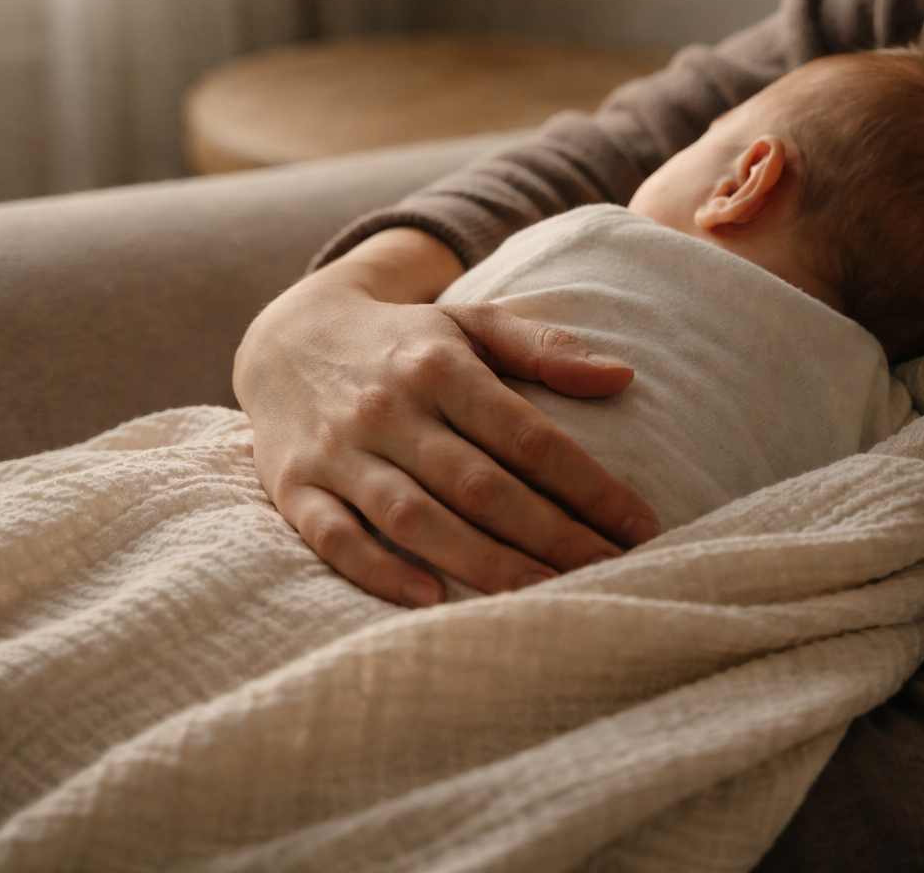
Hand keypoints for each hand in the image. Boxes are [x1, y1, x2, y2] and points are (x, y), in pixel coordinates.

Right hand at [234, 228, 659, 606]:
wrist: (285, 335)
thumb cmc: (405, 341)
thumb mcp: (471, 324)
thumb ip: (544, 347)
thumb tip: (623, 376)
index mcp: (440, 365)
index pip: (528, 436)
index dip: (589, 485)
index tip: (639, 524)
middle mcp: (389, 409)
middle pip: (480, 484)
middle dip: (550, 534)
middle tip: (609, 572)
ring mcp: (338, 451)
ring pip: (414, 516)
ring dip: (480, 561)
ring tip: (543, 596)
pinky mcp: (294, 487)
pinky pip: (333, 537)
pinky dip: (378, 570)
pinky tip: (430, 599)